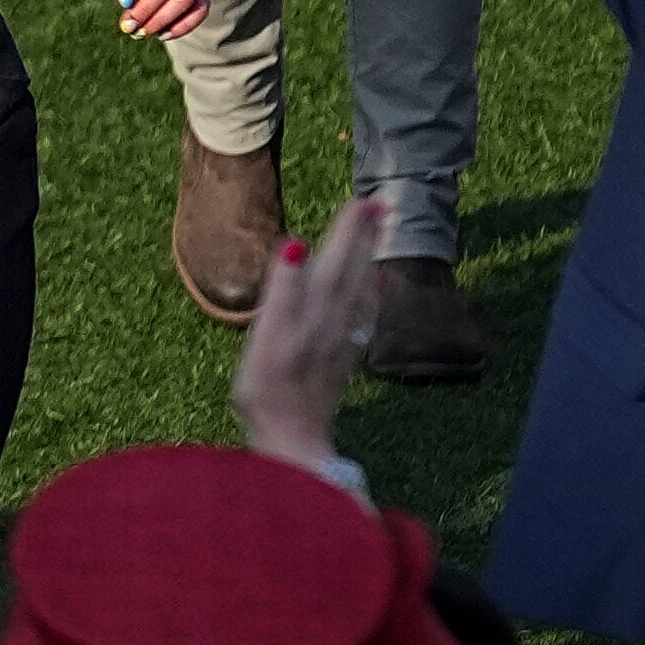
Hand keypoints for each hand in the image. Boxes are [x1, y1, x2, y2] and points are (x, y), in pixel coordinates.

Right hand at [235, 192, 385, 461]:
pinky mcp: (341, 360)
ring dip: (367, 259)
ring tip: (375, 234)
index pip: (334, 261)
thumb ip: (282, 291)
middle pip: (352, 272)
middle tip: (379, 204)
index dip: (347, 231)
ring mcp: (340, 343)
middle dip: (363, 237)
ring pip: (360, 292)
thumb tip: (295, 245)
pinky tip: (369, 288)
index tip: (362, 199)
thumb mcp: (265, 339)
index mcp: (315, 312)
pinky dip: (367, 294)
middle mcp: (333, 323)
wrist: (293, 444)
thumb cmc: (270, 393)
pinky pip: (361, 316)